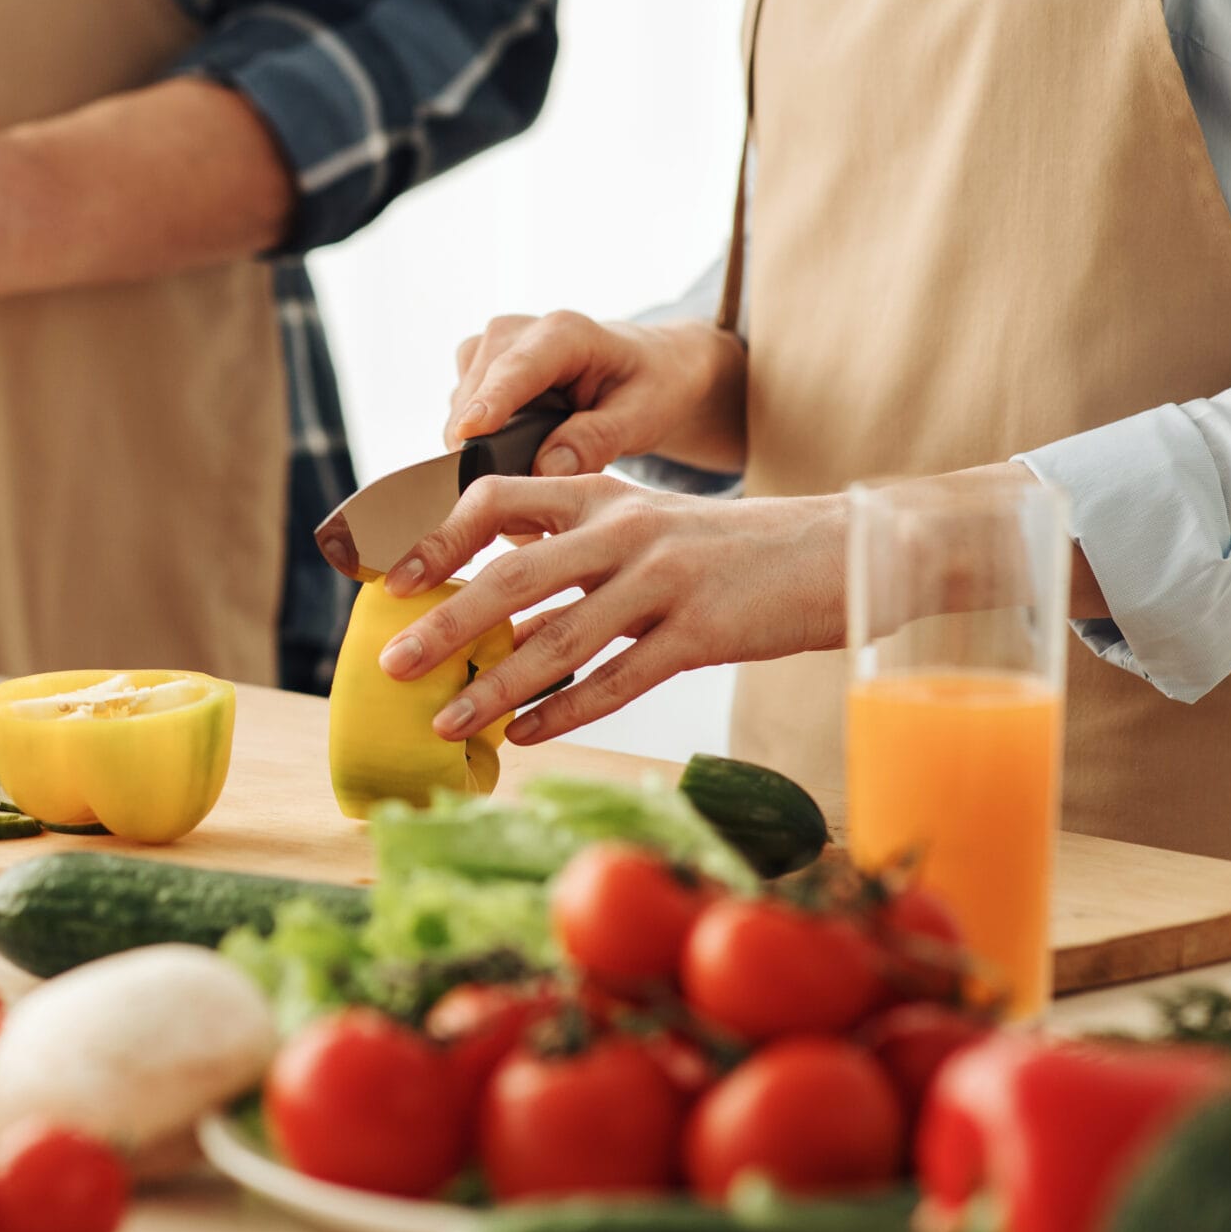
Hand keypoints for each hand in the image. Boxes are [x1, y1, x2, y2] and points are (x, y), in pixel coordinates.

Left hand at [378, 476, 846, 746]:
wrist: (836, 552)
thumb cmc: (728, 551)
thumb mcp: (645, 528)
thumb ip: (575, 552)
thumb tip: (494, 601)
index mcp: (601, 495)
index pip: (497, 498)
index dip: (440, 538)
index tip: (397, 581)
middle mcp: (625, 531)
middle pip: (512, 577)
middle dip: (445, 624)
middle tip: (394, 665)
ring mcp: (664, 581)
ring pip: (560, 640)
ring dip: (495, 688)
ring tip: (447, 721)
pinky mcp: (702, 632)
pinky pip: (618, 680)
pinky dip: (566, 711)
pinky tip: (526, 736)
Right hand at [447, 313, 745, 476]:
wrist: (647, 366)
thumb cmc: (650, 386)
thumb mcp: (643, 416)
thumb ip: (597, 440)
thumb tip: (544, 469)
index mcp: (565, 334)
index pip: (517, 368)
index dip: (490, 402)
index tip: (468, 434)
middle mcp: (516, 332)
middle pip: (476, 396)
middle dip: (485, 455)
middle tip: (520, 518)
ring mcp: (490, 349)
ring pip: (460, 410)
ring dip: (479, 455)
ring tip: (525, 490)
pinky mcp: (475, 370)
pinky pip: (459, 416)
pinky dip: (478, 447)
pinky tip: (516, 461)